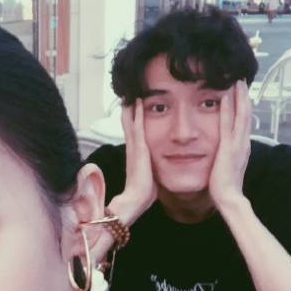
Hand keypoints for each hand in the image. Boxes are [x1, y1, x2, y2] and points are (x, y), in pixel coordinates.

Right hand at [118, 99, 157, 214]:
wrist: (136, 199)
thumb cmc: (144, 191)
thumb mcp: (150, 175)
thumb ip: (153, 167)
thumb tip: (161, 167)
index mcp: (136, 152)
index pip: (133, 130)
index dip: (133, 117)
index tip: (134, 104)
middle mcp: (133, 146)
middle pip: (128, 121)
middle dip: (129, 108)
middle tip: (129, 93)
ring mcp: (134, 146)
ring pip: (131, 120)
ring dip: (131, 105)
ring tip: (131, 91)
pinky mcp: (138, 148)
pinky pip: (137, 125)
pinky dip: (137, 113)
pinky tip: (138, 101)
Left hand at [209, 81, 251, 211]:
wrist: (229, 198)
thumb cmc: (226, 185)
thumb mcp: (229, 164)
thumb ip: (229, 153)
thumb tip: (226, 147)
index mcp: (243, 145)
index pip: (245, 119)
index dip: (244, 103)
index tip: (241, 89)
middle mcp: (243, 141)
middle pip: (247, 112)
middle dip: (244, 94)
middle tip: (241, 77)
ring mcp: (238, 144)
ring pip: (241, 114)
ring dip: (238, 96)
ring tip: (236, 80)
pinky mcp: (228, 148)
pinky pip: (227, 125)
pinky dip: (227, 109)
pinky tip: (224, 96)